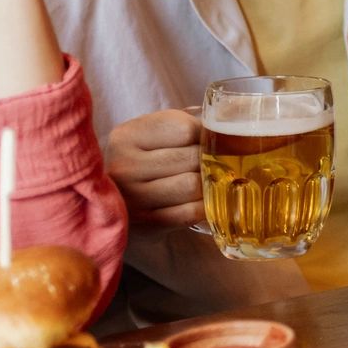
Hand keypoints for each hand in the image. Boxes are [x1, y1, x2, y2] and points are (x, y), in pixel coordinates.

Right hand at [107, 110, 204, 227]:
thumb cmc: (146, 159)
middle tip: (206, 161)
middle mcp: (125, 168)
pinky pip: (191, 212)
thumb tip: (227, 122)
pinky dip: (203, 205)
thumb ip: (186, 123)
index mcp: (126, 136)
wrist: (120, 203)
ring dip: (206, 182)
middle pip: (192, 158)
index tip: (200, 140)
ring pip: (193, 185)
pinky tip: (200, 199)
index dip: (202, 134)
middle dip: (206, 158)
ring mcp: (134, 199)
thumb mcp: (153, 133)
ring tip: (202, 179)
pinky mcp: (147, 224)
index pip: (186, 129)